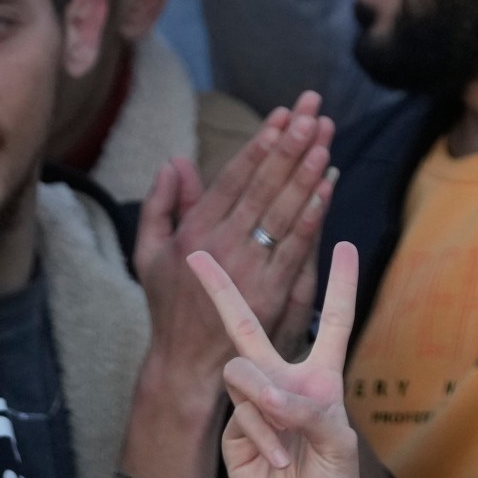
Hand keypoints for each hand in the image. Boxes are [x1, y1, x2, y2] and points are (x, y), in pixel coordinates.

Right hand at [137, 95, 335, 376]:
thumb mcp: (150, 252)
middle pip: (263, 186)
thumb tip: (174, 162)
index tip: (282, 116)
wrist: (185, 365)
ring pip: (282, 211)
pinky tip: (327, 188)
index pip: (233, 178)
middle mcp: (220, 245)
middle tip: (312, 112)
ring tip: (325, 139)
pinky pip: (296, 247)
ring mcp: (248, 269)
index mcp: (194, 230)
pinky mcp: (271, 293)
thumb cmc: (169, 306)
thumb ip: (162, 204)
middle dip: (290, 145)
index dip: (260, 144)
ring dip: (306, 172)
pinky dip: (312, 215)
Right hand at [192, 241, 359, 477]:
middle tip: (196, 253)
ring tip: (289, 437)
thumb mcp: (341, 444)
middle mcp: (285, 385)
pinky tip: (279, 460)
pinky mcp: (232, 432)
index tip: (341, 245)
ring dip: (265, 399)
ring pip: (241, 371)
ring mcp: (254, 408)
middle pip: (251, 326)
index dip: (338, 285)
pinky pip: (241, 412)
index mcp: (323, 381)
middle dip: (221, 291)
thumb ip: (309, 408)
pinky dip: (263, 434)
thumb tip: (265, 391)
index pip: (333, 323)